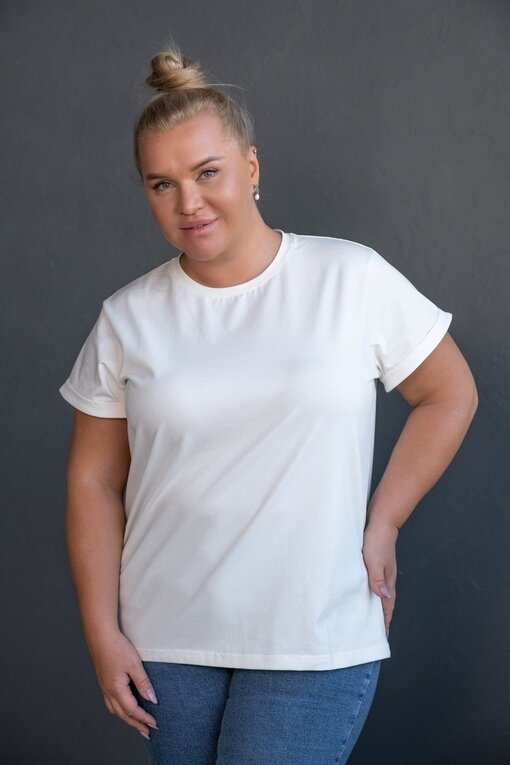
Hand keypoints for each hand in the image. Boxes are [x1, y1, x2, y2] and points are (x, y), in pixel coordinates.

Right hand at [87, 627, 158, 739]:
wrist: (100, 636)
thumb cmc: (117, 647)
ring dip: (127, 719)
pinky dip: (120, 710)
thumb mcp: (134, 665)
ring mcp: (104, 687)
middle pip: (123, 714)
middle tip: (147, 732)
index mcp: (116, 689)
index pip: (132, 710)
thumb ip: (143, 683)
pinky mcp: (104, 682)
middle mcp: (108, 691)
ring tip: (137, 724)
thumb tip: (152, 699)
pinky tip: (125, 708)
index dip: (144, 718)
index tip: (154, 724)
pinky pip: (111, 703)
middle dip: (135, 724)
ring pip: (115, 710)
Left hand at [362, 520, 398, 637]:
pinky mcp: (375, 565)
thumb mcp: (375, 561)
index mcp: (388, 582)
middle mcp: (386, 579)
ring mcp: (381, 572)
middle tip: (371, 632)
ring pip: (377, 594)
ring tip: (364, 616)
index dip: (385, 621)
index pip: (387, 607)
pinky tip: (360, 592)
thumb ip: (377, 580)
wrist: (381, 523)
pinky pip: (372, 584)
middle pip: (384, 603)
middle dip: (379, 618)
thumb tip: (384, 598)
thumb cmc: (378, 542)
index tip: (382, 636)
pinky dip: (368, 592)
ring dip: (373, 605)